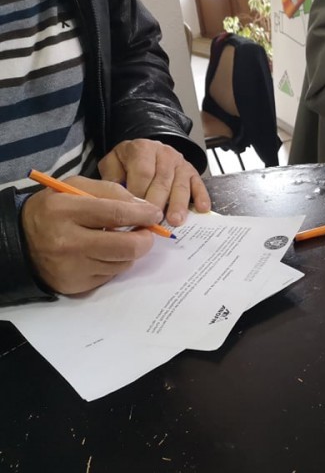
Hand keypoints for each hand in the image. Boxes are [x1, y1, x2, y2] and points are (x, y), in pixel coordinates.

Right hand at [21, 177, 164, 293]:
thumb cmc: (54, 210)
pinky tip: (103, 253)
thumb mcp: (75, 187)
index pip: (116, 214)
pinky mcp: (76, 285)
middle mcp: (68, 242)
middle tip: (147, 232)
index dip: (143, 214)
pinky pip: (111, 275)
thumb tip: (144, 206)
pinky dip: (114, 263)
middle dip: (146, 239)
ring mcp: (72, 267)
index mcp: (65, 211)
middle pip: (127, 247)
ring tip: (118, 239)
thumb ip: (111, 191)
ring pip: (123, 263)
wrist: (21, 241)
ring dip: (129, 251)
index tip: (155, 214)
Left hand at [98, 139, 210, 225]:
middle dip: (158, 203)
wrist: (147, 150)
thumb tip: (115, 200)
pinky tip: (201, 209)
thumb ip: (111, 178)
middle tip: (153, 222)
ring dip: (178, 205)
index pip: (142, 173)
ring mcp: (180, 163)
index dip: (139, 193)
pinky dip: (201, 197)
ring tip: (175, 221)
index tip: (134, 212)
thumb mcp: (113, 163)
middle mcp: (163, 153)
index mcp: (142, 149)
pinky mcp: (192, 172)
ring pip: (180, 185)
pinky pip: (198, 184)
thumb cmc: (128, 162)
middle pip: (162, 181)